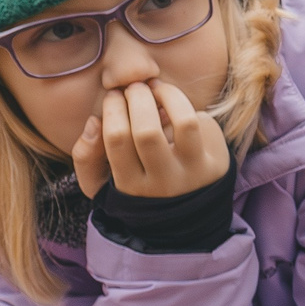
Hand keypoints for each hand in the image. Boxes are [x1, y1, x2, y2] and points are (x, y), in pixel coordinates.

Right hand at [71, 79, 230, 199]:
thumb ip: (85, 156)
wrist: (189, 218)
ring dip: (170, 95)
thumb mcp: (101, 185)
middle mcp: (165, 183)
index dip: (113, 108)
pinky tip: (179, 115)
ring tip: (159, 89)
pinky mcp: (219, 164)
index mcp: (131, 187)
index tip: (114, 95)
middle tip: (135, 87)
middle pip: (147, 131)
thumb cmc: (139, 189)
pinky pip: (205, 124)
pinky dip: (189, 110)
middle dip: (138, 97)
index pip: (118, 139)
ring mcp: (196, 174)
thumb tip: (94, 121)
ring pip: (185, 122)